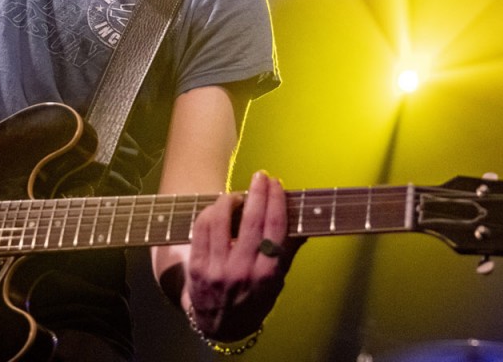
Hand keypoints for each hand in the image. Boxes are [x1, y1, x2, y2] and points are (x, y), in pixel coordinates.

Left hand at [186, 170, 303, 340]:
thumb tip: (305, 225)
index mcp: (267, 274)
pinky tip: (218, 208)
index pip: (275, 228)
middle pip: (251, 220)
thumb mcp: (277, 282)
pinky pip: (202, 228)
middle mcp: (243, 271)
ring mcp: (218, 269)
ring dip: (231, 199)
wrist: (220, 326)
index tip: (277, 184)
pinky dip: (211, 212)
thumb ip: (288, 252)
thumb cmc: (253, 300)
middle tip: (261, 176)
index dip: (276, 201)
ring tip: (238, 194)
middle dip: (257, 192)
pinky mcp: (197, 266)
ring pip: (222, 219)